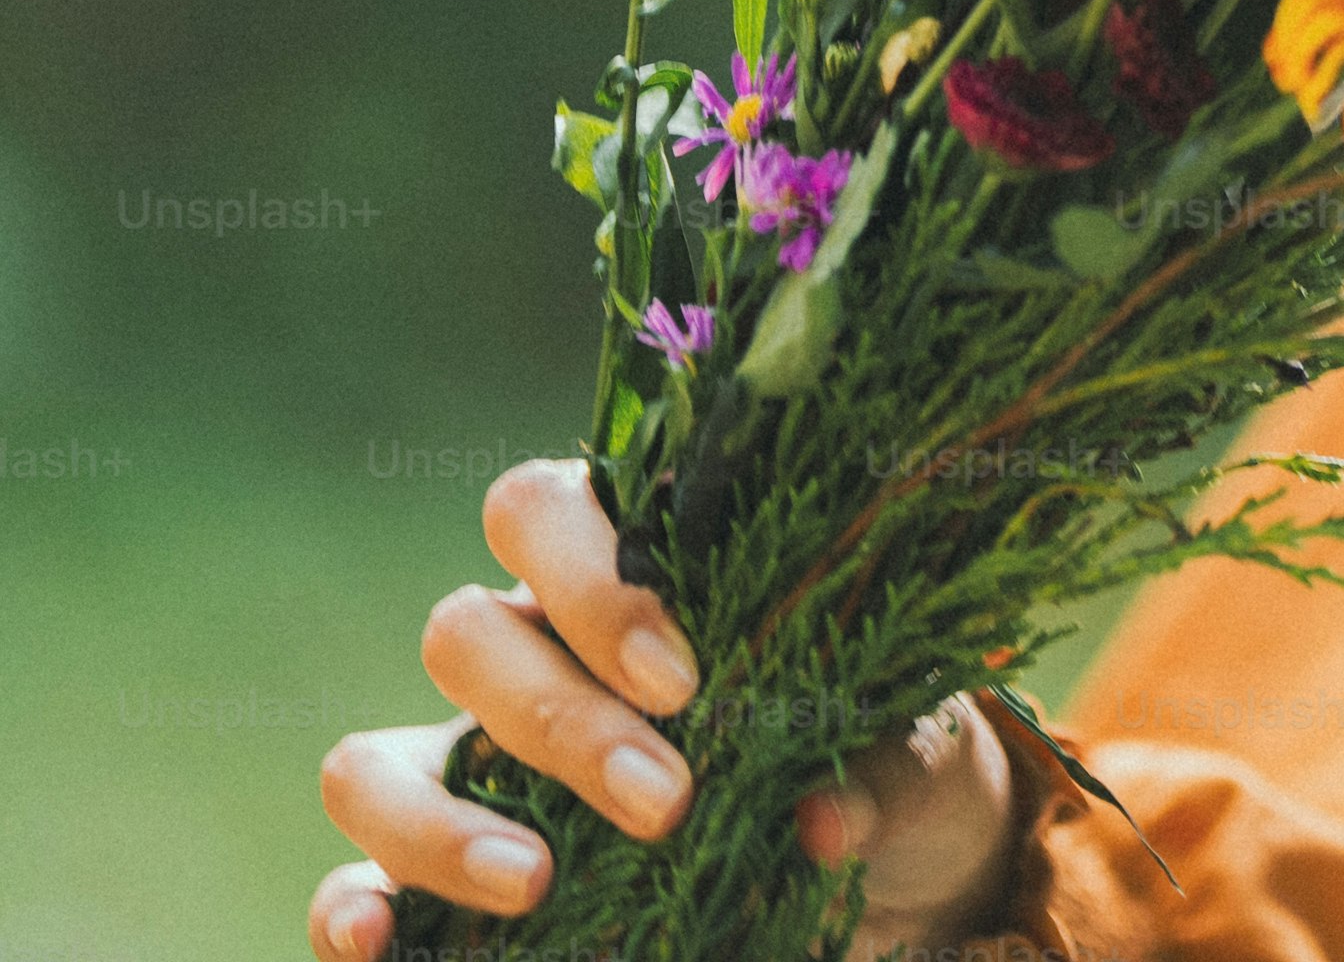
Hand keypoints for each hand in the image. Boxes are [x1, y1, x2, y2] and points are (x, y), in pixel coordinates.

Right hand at [311, 458, 1022, 960]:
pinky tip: (374, 937)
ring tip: (536, 880)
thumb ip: (873, 771)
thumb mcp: (909, 756)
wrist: (889, 870)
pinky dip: (350, 904)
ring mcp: (469, 763)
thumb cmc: (884, 767)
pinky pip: (352, 876)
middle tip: (663, 800)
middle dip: (556, 719)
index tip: (681, 679)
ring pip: (373, 757)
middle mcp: (530, 650)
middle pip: (463, 632)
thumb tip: (819, 823)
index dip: (593, 582)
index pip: (545, 508)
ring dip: (441, 818)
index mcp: (633, 571)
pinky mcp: (440, 875)